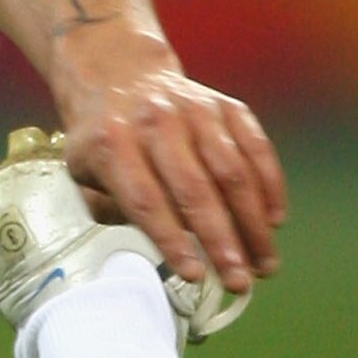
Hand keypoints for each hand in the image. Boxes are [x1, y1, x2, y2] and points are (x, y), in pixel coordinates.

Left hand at [52, 35, 284, 300]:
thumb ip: (111, 211)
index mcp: (112, 144)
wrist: (120, 76)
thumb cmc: (103, 141)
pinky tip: (274, 221)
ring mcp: (195, 110)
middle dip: (221, 241)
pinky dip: (269, 185)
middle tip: (239, 281)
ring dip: (253, 223)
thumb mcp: (83, 174)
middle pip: (194, 190)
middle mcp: (156, 122)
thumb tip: (154, 248)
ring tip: (264, 264)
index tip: (194, 275)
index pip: (145, 201)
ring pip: (232, 171)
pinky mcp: (226, 106)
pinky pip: (255, 147)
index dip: (171, 240)